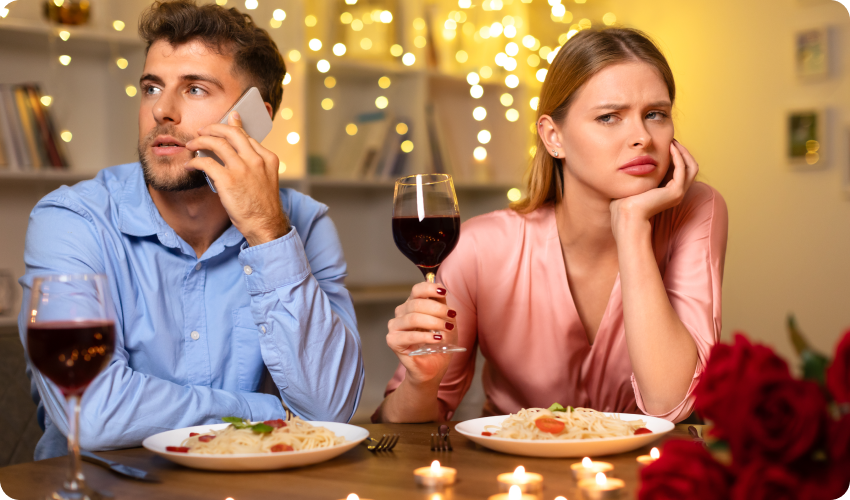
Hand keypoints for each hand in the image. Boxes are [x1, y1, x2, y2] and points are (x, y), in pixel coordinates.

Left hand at [185, 111, 288, 245]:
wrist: (266, 225)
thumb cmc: (264, 207)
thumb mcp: (267, 179)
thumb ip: (256, 164)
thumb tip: (238, 154)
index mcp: (268, 158)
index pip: (246, 136)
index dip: (231, 129)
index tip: (220, 128)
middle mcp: (256, 160)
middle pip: (232, 133)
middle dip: (213, 128)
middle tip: (202, 130)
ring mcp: (242, 169)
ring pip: (217, 143)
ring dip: (200, 140)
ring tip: (192, 144)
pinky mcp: (228, 180)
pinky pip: (206, 162)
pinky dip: (195, 161)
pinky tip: (190, 165)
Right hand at [386, 282, 457, 386]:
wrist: (434, 366)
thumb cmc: (439, 344)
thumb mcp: (446, 321)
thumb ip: (442, 305)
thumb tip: (441, 289)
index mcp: (412, 305)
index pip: (417, 290)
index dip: (429, 288)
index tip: (444, 292)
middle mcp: (401, 313)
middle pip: (416, 303)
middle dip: (437, 309)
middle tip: (451, 316)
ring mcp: (395, 327)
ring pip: (413, 318)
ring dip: (433, 322)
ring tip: (446, 328)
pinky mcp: (393, 341)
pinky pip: (408, 335)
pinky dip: (424, 337)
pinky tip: (436, 339)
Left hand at [609, 139, 698, 240]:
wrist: (626, 214)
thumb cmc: (625, 201)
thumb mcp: (636, 182)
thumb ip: (641, 172)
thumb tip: (634, 159)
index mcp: (669, 191)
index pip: (681, 169)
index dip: (677, 155)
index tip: (667, 143)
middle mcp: (677, 192)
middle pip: (690, 166)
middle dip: (683, 151)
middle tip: (672, 139)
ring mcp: (678, 193)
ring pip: (691, 166)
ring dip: (683, 152)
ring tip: (673, 141)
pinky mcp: (676, 192)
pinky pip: (682, 169)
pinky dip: (678, 156)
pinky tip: (670, 147)